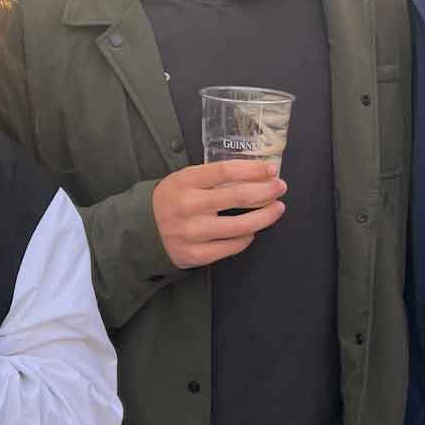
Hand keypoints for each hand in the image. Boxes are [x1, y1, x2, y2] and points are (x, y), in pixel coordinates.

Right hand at [152, 160, 286, 268]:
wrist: (143, 230)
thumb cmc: (172, 200)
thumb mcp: (185, 180)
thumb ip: (214, 178)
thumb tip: (257, 175)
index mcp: (185, 181)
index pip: (226, 171)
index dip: (253, 170)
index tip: (271, 169)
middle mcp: (188, 206)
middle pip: (239, 197)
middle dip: (267, 191)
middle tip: (280, 188)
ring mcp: (192, 233)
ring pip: (241, 226)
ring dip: (265, 217)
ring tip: (276, 209)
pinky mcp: (195, 254)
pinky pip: (232, 247)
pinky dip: (247, 238)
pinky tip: (253, 230)